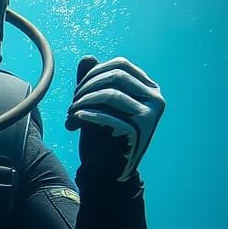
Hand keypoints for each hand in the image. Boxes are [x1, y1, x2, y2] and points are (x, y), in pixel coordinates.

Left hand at [65, 56, 164, 181]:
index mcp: (149, 89)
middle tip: (73, 103)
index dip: (94, 72)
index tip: (78, 90)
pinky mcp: (140, 131)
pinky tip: (75, 120)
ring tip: (71, 113)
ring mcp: (150, 115)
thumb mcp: (97, 105)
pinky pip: (109, 116)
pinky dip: (88, 115)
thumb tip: (87, 57)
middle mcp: (155, 99)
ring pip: (111, 94)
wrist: (107, 171)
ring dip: (84, 101)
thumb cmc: (102, 136)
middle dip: (88, 86)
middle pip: (116, 76)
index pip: (121, 64)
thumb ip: (93, 82)